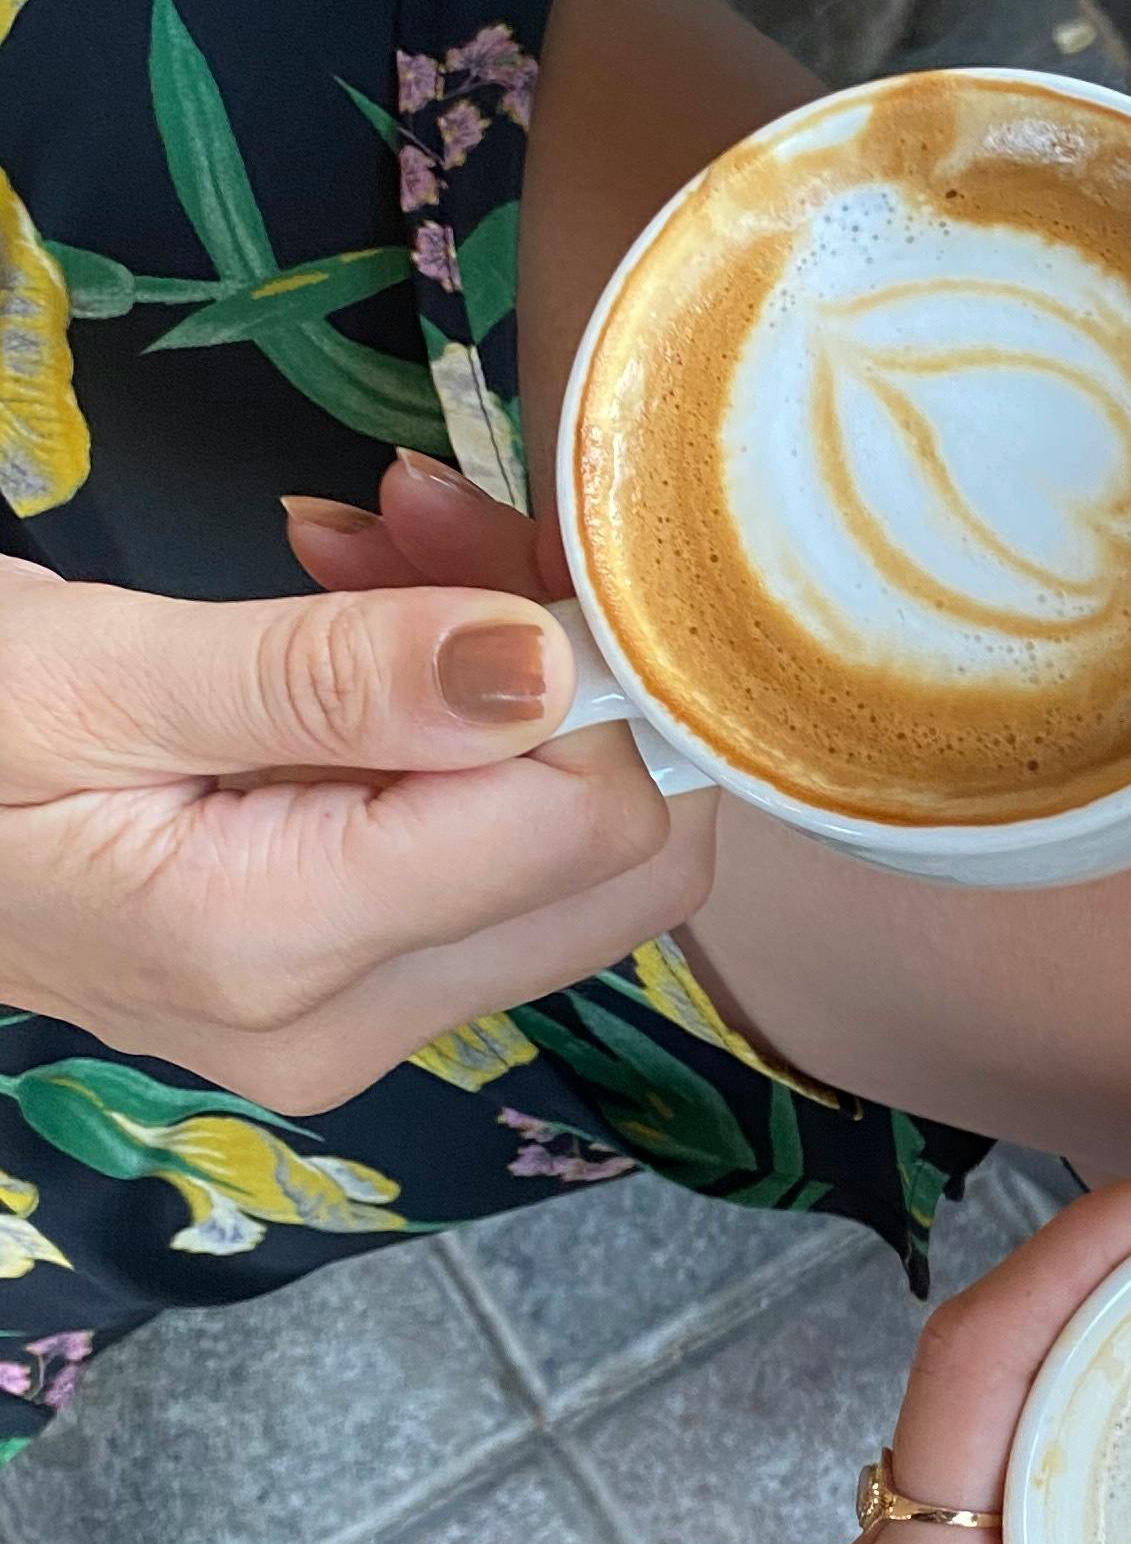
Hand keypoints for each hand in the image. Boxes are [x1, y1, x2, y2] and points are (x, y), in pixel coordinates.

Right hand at [0, 453, 707, 1113]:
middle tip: (428, 518)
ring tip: (368, 547)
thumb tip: (545, 664)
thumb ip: (322, 676)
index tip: (477, 530)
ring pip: (580, 855)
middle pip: (626, 860)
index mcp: (278, 950)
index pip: (589, 821)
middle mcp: (352, 1025)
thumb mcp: (91, 673)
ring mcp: (363, 1024)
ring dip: (522, 683)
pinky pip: (499, 862)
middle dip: (573, 671)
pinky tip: (360, 623)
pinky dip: (470, 732)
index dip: (582, 662)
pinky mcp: (360, 992)